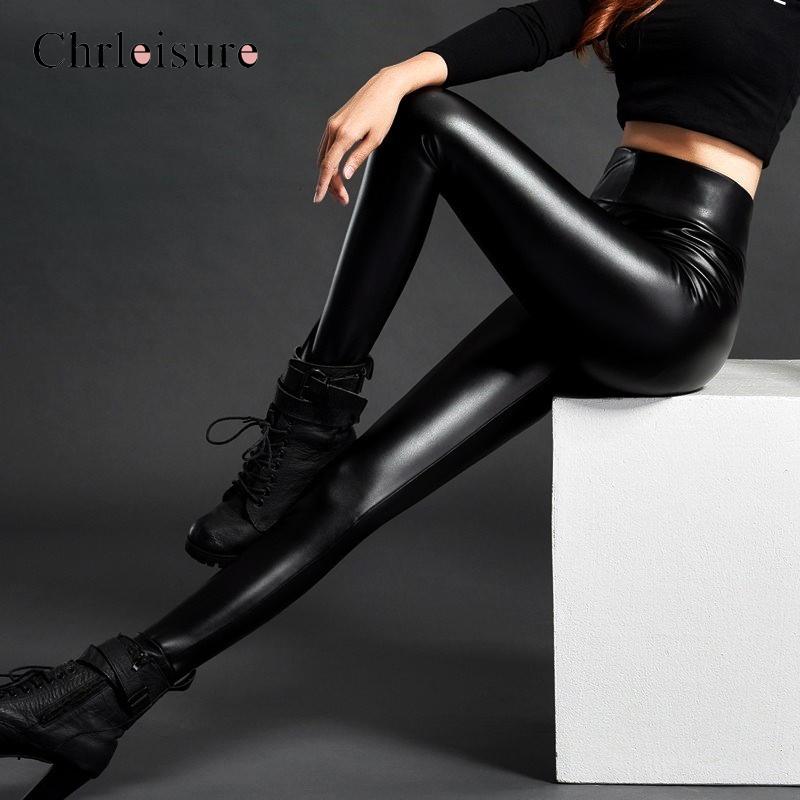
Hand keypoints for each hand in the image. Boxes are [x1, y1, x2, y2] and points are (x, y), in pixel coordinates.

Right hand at [314, 69, 406, 204]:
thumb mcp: (375, 139)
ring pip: (323, 156)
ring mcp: (332, 124)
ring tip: (340, 190)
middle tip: (342, 200)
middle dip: (331, 184)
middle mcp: (334, 128)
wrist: (383, 87)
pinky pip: (326, 146)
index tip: (318, 199)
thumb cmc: (384, 113)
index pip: (329, 166)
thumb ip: (358, 158)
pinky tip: (335, 171)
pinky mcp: (334, 122)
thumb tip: (344, 175)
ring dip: (329, 174)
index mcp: (344, 134)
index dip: (323, 184)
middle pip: (325, 164)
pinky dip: (328, 161)